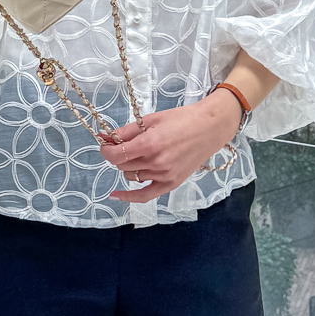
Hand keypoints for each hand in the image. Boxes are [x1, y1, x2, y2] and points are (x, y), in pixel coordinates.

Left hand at [98, 92, 240, 203]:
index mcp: (150, 144)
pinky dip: (130, 197)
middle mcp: (156, 163)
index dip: (106, 149)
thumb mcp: (152, 119)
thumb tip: (105, 136)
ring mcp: (164, 175)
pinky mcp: (171, 183)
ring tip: (137, 154)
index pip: (116, 155)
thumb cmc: (182, 119)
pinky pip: (145, 196)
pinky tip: (115, 195)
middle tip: (120, 144)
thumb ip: (127, 131)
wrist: (210, 128)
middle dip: (117, 155)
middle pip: (122, 165)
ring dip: (129, 166)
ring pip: (132, 176)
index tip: (105, 143)